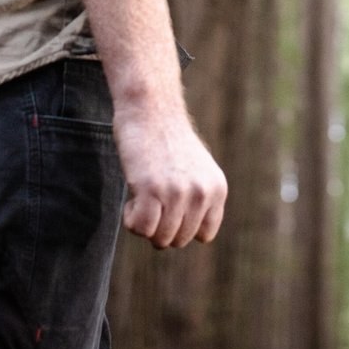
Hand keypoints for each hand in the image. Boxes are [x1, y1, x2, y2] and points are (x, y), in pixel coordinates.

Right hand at [114, 103, 227, 248]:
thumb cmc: (167, 140)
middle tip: (151, 197)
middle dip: (161, 226)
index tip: (170, 205)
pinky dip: (131, 221)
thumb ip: (197, 200)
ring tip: (141, 196)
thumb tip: (180, 238)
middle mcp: (201, 193)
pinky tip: (131, 199)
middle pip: (180, 240)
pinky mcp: (151, 190)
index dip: (182, 225)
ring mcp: (177, 193)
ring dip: (145, 224)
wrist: (150, 108)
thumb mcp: (196, 170)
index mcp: (217, 189)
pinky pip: (142, 229)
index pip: (204, 235)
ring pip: (161, 239)